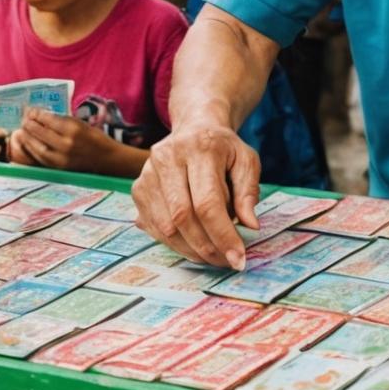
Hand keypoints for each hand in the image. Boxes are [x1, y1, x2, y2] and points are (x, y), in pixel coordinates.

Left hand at [7, 109, 129, 174]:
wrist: (106, 159)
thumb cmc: (94, 138)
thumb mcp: (80, 124)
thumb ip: (62, 120)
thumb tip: (42, 116)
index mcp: (74, 130)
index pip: (50, 121)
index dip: (38, 115)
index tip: (31, 111)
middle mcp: (67, 145)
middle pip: (42, 134)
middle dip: (31, 126)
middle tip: (24, 120)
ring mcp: (63, 158)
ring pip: (39, 148)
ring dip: (28, 139)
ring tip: (21, 132)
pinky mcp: (60, 168)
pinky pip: (42, 159)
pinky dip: (33, 151)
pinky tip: (28, 145)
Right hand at [132, 123, 260, 269]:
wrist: (194, 127)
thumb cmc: (224, 149)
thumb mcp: (246, 161)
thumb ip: (248, 193)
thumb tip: (250, 227)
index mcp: (200, 147)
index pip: (208, 202)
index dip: (223, 235)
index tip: (238, 259)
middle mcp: (168, 157)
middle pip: (183, 217)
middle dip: (207, 247)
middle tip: (226, 262)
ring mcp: (147, 173)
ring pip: (166, 226)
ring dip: (191, 250)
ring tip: (213, 256)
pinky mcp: (138, 188)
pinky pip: (154, 227)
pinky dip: (175, 244)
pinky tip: (194, 245)